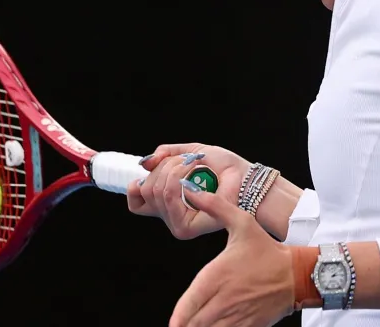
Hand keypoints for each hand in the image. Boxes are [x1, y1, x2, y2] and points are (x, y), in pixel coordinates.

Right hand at [127, 143, 249, 239]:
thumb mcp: (188, 152)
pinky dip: (178, 176)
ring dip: (173, 169)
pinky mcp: (185, 227)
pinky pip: (168, 196)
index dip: (136, 186)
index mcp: (167, 203)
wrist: (244, 176)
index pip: (136, 203)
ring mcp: (177, 223)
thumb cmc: (222, 166)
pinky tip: (194, 174)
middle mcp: (170, 215)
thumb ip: (165, 155)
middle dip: (163, 167)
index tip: (152, 171)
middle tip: (187, 161)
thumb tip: (143, 164)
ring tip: (193, 165)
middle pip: (145, 190)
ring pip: (155, 191)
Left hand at [169, 182, 294, 326]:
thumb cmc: (268, 250)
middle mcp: (224, 299)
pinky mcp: (249, 325)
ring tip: (195, 326)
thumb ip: (214, 206)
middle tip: (182, 324)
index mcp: (217, 276)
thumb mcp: (242, 222)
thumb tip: (190, 190)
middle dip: (187, 324)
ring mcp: (237, 315)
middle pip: (196, 322)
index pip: (190, 304)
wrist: (298, 274)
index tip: (174, 322)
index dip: (179, 317)